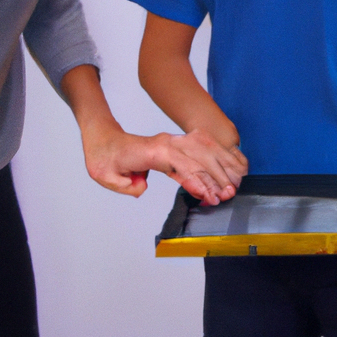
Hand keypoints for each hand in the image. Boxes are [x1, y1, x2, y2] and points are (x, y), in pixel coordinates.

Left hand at [83, 122, 247, 204]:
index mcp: (153, 151)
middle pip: (199, 157)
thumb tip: (143, 187)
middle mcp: (167, 143)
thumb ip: (126, 185)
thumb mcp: (107, 176)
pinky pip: (203, 146)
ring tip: (232, 185)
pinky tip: (229, 166)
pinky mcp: (177, 143)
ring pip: (205, 149)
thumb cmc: (106, 158)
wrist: (104, 140)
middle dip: (216, 176)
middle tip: (228, 195)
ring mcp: (174, 141)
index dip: (198, 181)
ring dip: (221, 166)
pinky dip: (218, 155)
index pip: (182, 165)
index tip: (210, 196)